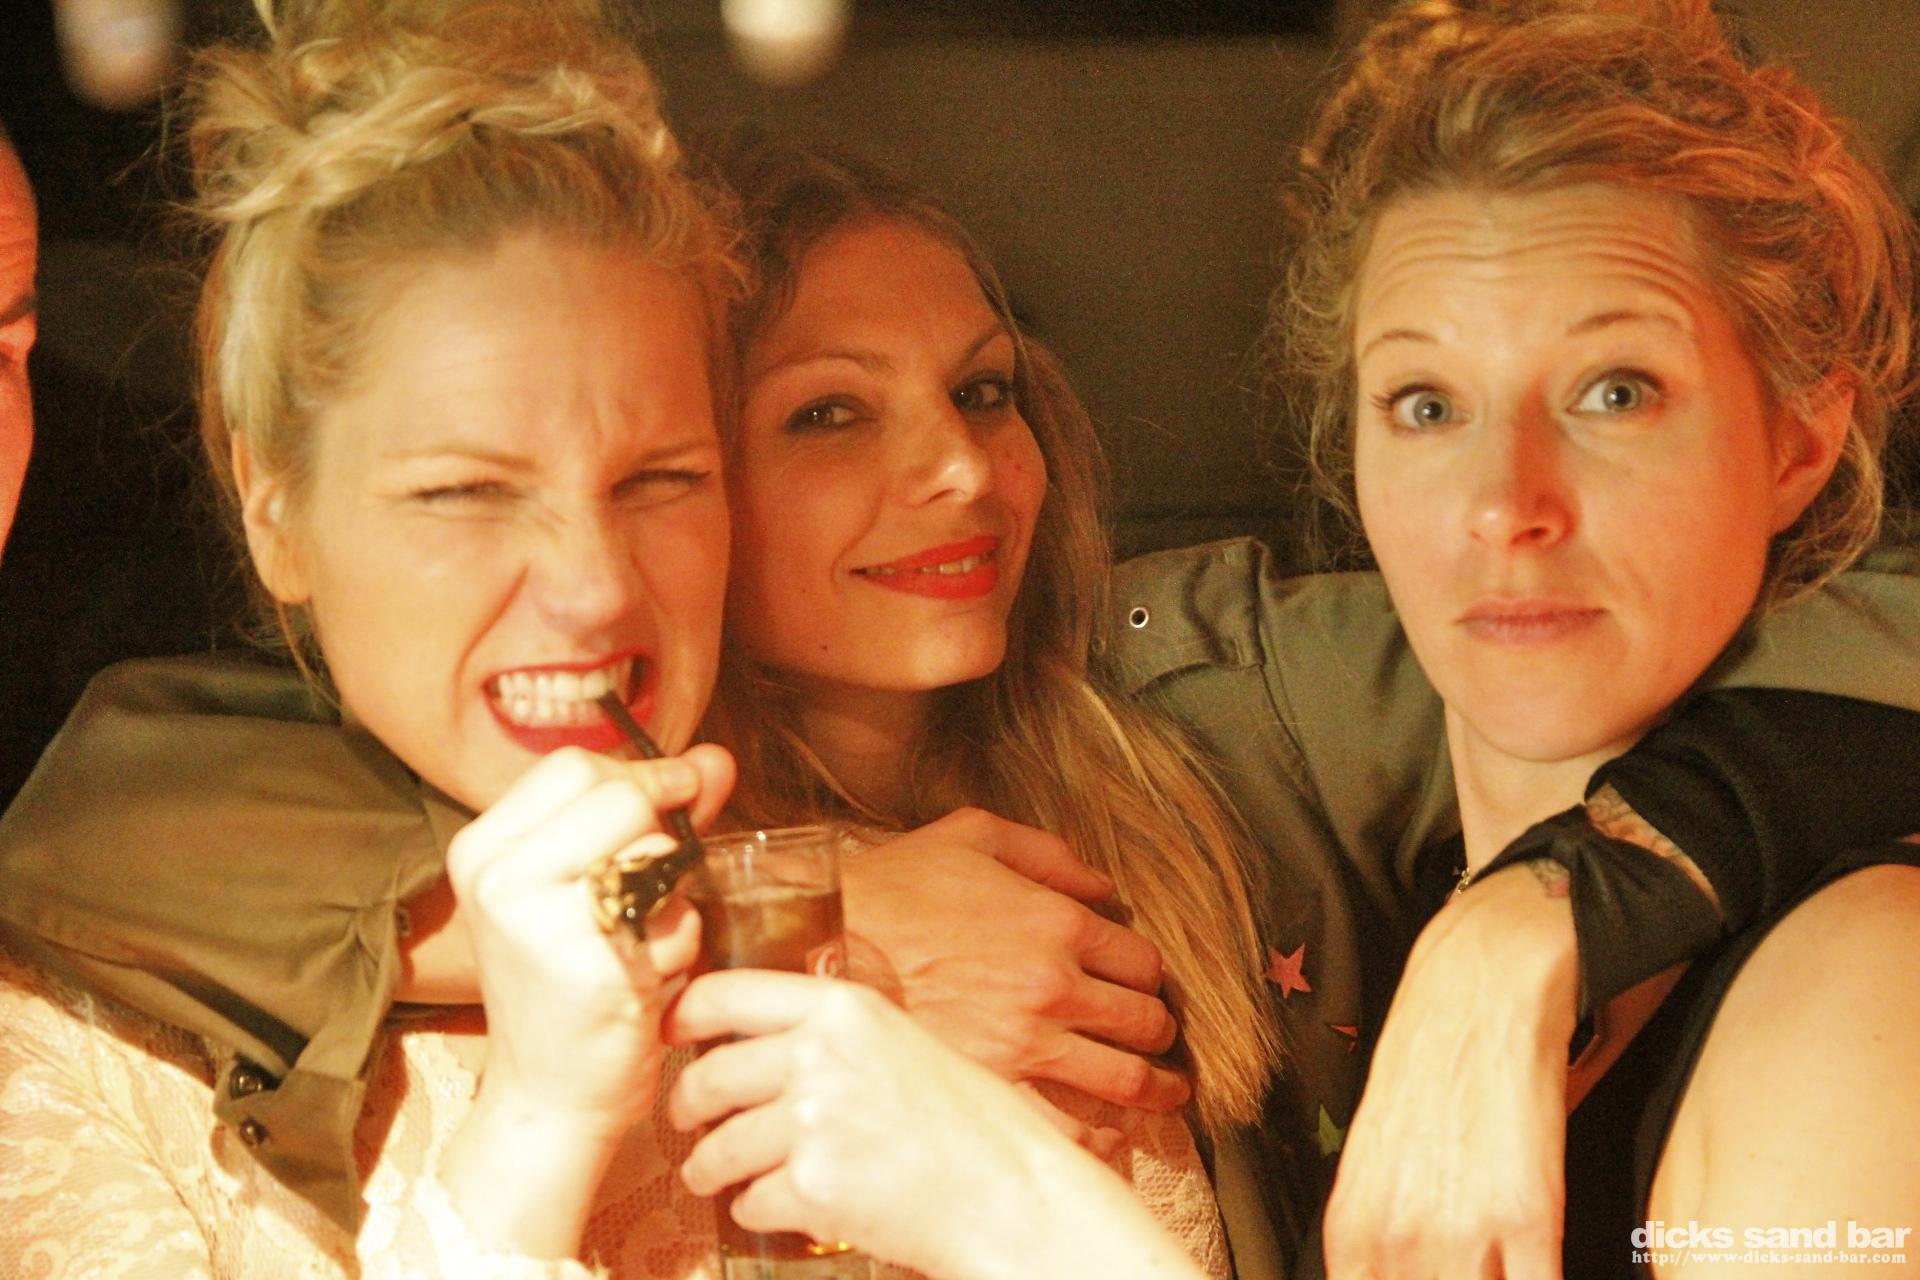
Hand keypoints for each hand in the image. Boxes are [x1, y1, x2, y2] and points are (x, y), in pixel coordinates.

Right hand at [437, 744, 733, 1257]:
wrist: (550, 1098)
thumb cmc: (574, 988)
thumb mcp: (593, 887)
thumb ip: (655, 814)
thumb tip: (717, 757)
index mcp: (482, 850)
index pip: (573, 765)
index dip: (638, 776)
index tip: (671, 801)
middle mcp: (497, 878)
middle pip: (618, 794)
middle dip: (660, 829)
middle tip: (657, 881)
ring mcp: (537, 921)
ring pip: (653, 848)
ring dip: (673, 892)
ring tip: (641, 940)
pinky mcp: (588, 965)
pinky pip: (674, 914)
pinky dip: (680, 941)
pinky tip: (648, 977)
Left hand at [666, 970, 1206, 1279]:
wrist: (1012, 1194)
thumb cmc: (975, 1126)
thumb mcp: (907, 1045)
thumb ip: (840, 1033)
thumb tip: (772, 1040)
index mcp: (844, 1008)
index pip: (727, 993)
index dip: (683, 1014)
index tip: (671, 1030)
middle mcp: (820, 1054)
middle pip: (709, 1075)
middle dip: (686, 1105)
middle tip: (687, 1118)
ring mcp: (812, 1120)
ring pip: (719, 1148)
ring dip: (709, 1169)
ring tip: (716, 1177)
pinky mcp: (810, 1185)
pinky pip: (749, 1202)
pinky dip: (756, 1213)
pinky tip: (782, 1209)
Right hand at [839, 808, 1187, 1116]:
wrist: (817, 949)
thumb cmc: (887, 889)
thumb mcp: (969, 836)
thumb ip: (1046, 853)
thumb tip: (1102, 884)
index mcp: (1057, 923)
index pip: (1141, 961)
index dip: (1148, 975)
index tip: (1141, 985)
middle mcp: (1055, 987)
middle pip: (1145, 1021)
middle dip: (1158, 1031)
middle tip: (1157, 1039)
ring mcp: (1027, 1045)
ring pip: (1125, 1079)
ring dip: (1156, 1089)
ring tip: (1163, 1094)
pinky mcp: (992, 1088)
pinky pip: (1068, 1131)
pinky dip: (1101, 1143)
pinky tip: (1108, 1141)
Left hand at [1323, 864, 1576, 1279]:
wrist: (1480, 984)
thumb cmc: (1430, 1063)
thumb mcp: (1376, 1156)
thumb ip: (1383, 1230)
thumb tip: (1401, 1272)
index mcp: (1353, 1229)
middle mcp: (1397, 1238)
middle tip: (1475, 1268)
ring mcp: (1462, 1231)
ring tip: (1509, 1262)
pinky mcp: (1530, 1214)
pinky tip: (1545, 1266)